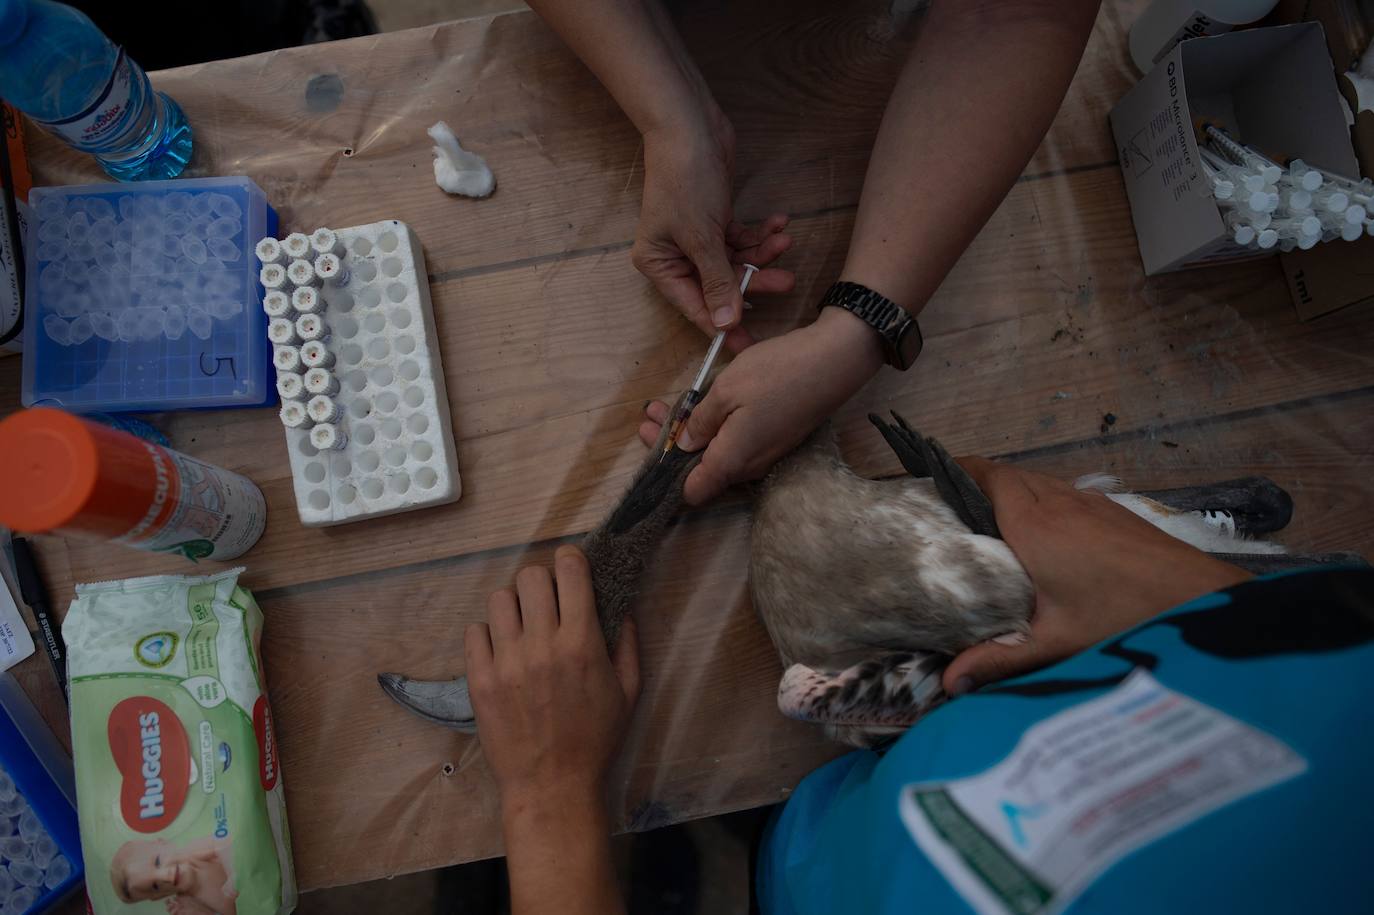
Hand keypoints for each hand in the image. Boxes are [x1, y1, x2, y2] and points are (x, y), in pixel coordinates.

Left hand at [465, 546, 640, 804]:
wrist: (551, 784)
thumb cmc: (596, 739)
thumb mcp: (628, 692)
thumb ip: (627, 644)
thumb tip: (623, 606)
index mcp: (581, 644)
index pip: (569, 572)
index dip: (571, 560)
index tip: (571, 567)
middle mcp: (542, 646)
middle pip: (531, 576)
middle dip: (542, 581)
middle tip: (547, 601)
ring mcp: (506, 662)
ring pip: (499, 598)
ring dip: (514, 605)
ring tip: (521, 625)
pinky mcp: (479, 680)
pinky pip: (474, 631)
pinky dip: (488, 634)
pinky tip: (502, 650)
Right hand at [636, 120, 794, 348]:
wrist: (690, 127)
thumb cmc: (685, 180)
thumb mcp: (702, 237)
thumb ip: (717, 282)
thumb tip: (726, 324)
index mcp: (659, 264)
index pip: (695, 306)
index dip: (724, 324)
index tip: (751, 345)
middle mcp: (675, 256)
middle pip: (719, 284)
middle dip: (753, 281)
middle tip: (785, 284)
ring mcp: (697, 238)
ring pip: (735, 262)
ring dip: (762, 255)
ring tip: (785, 246)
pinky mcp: (715, 220)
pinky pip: (741, 240)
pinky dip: (760, 235)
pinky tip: (778, 225)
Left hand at [639, 307, 883, 503]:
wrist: (837, 360)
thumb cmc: (778, 373)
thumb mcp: (727, 389)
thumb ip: (701, 422)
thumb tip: (684, 445)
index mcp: (733, 461)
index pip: (693, 492)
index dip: (666, 474)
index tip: (650, 444)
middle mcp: (751, 467)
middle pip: (703, 469)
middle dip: (672, 444)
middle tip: (649, 416)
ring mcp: (768, 454)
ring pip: (721, 452)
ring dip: (693, 431)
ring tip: (668, 404)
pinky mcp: (779, 438)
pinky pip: (740, 441)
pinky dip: (718, 425)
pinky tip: (705, 402)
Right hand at [942, 460, 1251, 694]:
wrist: (1199, 598)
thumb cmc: (1122, 614)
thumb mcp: (1056, 640)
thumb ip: (999, 658)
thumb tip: (950, 684)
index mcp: (1032, 523)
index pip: (986, 474)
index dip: (958, 470)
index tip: (933, 480)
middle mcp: (1058, 501)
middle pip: (1009, 475)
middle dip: (978, 484)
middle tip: (954, 510)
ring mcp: (1090, 502)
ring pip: (1038, 482)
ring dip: (1013, 492)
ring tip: (993, 523)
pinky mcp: (1114, 511)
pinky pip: (1065, 493)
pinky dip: (1044, 502)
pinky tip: (1048, 537)